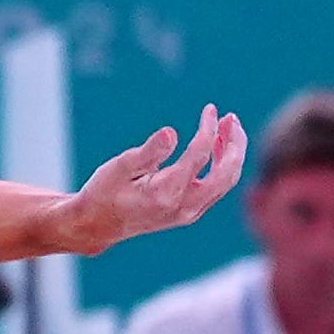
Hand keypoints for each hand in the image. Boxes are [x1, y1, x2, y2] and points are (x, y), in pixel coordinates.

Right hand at [57, 106, 246, 253]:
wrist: (98, 225)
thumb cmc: (105, 191)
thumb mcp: (120, 167)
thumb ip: (148, 151)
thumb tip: (171, 133)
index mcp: (166, 193)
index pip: (199, 156)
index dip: (208, 130)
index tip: (210, 109)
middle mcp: (184, 207)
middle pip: (226, 174)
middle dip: (235, 144)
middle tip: (231, 117)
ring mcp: (189, 212)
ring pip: (226, 181)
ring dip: (232, 153)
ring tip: (227, 126)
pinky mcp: (190, 212)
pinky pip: (217, 187)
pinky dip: (223, 165)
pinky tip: (216, 146)